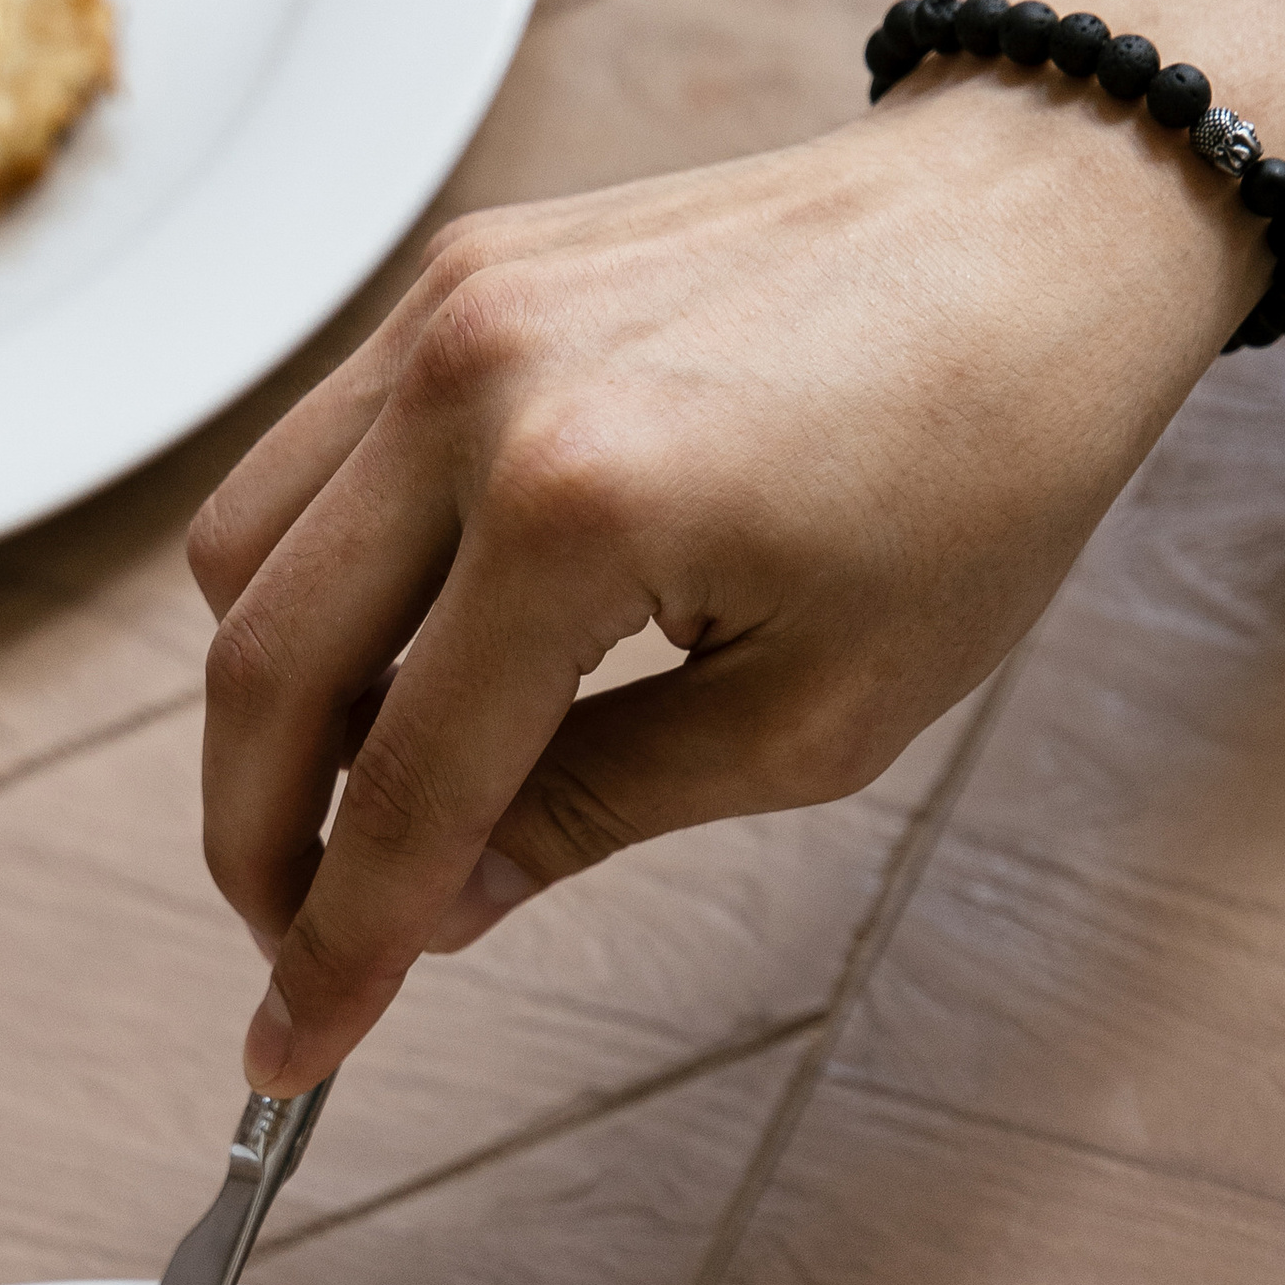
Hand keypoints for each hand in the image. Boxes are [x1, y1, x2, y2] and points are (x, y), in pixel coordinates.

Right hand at [194, 74, 1250, 1095]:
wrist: (1040, 230)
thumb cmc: (979, 466)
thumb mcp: (812, 715)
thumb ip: (593, 812)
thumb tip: (441, 907)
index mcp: (579, 506)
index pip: (401, 788)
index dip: (334, 947)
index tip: (290, 1054)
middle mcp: (476, 389)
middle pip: (265, 670)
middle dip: (259, 844)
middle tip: (305, 940)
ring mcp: (449, 313)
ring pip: (244, 557)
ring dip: (273, 710)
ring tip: (371, 797)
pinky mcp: (454, 278)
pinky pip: (306, 461)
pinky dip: (318, 584)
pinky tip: (413, 657)